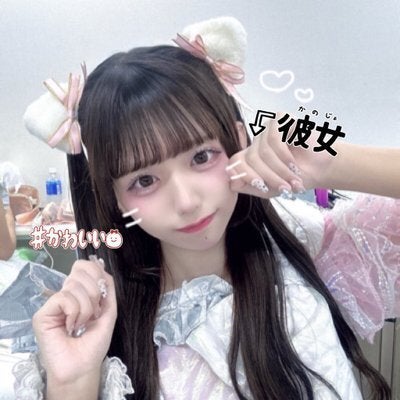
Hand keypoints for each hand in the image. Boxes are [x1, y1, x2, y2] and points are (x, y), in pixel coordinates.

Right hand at [32, 257, 116, 386]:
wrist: (83, 366)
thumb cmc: (94, 342)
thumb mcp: (108, 310)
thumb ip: (107, 287)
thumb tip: (100, 264)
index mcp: (80, 292)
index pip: (84, 266)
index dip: (95, 272)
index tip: (102, 293)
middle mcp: (66, 294)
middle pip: (80, 271)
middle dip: (94, 293)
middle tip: (93, 315)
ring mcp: (54, 303)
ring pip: (74, 285)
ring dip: (86, 308)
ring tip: (81, 324)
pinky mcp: (43, 313)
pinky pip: (64, 297)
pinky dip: (74, 312)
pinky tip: (70, 326)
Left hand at [226, 113, 336, 198]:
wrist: (321, 169)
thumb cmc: (295, 178)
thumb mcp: (268, 189)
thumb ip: (248, 187)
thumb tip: (231, 182)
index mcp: (249, 157)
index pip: (234, 163)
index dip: (246, 176)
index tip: (262, 187)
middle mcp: (255, 142)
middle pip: (250, 159)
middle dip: (269, 176)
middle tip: (285, 187)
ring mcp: (266, 130)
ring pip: (263, 151)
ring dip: (280, 169)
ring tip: (294, 178)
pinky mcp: (280, 120)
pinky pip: (274, 138)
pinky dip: (284, 155)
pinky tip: (293, 162)